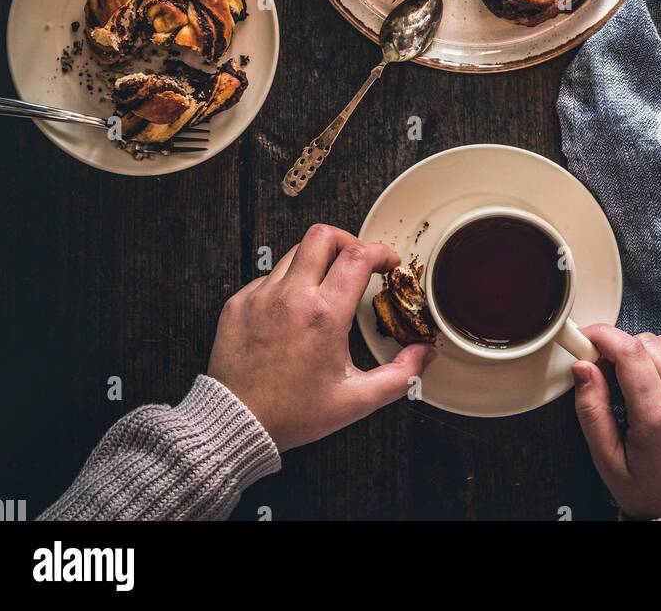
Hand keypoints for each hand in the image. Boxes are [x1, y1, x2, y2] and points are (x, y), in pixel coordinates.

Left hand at [208, 224, 433, 451]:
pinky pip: (268, 277)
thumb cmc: (292, 414)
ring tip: (325, 287)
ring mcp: (260, 296)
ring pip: (294, 252)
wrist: (236, 423)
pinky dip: (287, 284)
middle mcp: (291, 297)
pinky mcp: (238, 303)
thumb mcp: (354, 401)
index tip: (388, 262)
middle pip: (323, 235)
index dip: (381, 251)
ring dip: (316, 262)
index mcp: (323, 315)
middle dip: (348, 240)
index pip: (358, 255)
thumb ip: (398, 376)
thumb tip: (424, 354)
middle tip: (357, 261)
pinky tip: (294, 310)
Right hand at [573, 324, 660, 519]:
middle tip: (614, 368)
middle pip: (651, 342)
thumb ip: (592, 411)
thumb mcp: (609, 461)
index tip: (590, 337)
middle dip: (625, 348)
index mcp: (657, 419)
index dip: (604, 335)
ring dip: (658, 347)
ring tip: (647, 373)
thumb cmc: (654, 493)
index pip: (629, 351)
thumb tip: (582, 367)